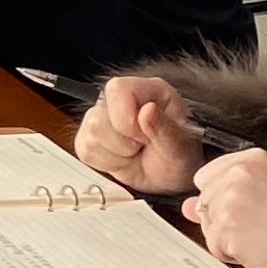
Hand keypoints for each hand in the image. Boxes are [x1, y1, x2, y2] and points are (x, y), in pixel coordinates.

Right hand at [74, 73, 207, 195]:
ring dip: (117, 155)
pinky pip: (85, 151)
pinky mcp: (90, 137)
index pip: (117, 90)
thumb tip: (147, 111)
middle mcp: (120, 99)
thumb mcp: (181, 147)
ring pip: (90, 137)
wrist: (171, 177)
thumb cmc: (180, 156)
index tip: (146, 137)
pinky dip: (108, 163)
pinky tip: (125, 159)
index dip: (127, 119)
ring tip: (135, 153)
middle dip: (124, 143)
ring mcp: (101, 116)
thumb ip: (165, 129)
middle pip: (97, 118)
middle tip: (143, 146)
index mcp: (147, 90)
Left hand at [182, 147, 266, 267]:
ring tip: (258, 234)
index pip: (206, 176)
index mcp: (253, 158)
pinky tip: (256, 247)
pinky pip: (215, 246)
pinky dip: (232, 254)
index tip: (247, 205)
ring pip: (208, 225)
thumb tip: (189, 206)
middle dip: (224, 219)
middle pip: (204, 202)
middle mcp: (240, 173)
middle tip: (257, 223)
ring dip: (228, 238)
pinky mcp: (228, 225)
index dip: (222, 198)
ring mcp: (232, 198)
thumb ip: (223, 193)